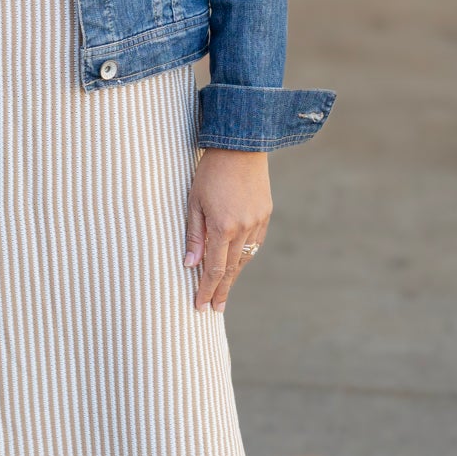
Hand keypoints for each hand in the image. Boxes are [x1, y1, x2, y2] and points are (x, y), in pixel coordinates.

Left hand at [184, 148, 270, 310]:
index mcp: (222, 227)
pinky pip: (255, 243)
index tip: (201, 306)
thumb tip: (190, 265)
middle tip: (214, 308)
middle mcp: (243, 229)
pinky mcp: (265, 214)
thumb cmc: (209, 172)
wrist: (241, 146)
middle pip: (231, 269)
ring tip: (223, 290)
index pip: (214, 269)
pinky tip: (237, 263)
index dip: (207, 290)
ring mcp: (257, 222)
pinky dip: (244, 256)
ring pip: (245, 258)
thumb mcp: (194, 202)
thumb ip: (193, 235)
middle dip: (221, 290)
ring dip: (234, 275)